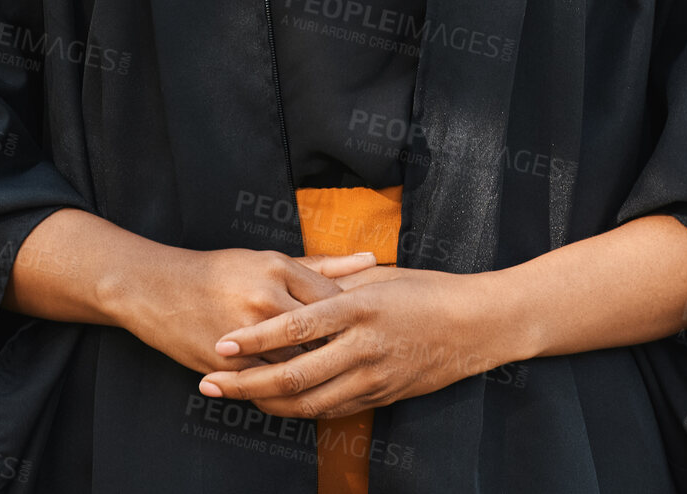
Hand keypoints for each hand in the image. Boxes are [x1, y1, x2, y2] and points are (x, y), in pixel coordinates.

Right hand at [114, 244, 377, 377]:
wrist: (157, 288)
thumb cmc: (220, 271)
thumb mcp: (269, 259)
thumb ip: (323, 265)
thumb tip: (371, 258)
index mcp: (278, 268)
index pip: (334, 302)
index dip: (348, 321)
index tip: (355, 329)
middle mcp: (265, 298)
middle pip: (320, 337)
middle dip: (334, 349)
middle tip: (346, 357)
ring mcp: (246, 333)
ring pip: (297, 366)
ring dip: (310, 373)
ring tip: (321, 375)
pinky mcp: (228, 363)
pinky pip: (267, 385)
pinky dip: (280, 387)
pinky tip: (288, 386)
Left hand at [195, 265, 508, 417]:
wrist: (476, 326)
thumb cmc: (426, 290)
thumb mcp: (378, 277)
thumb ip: (334, 285)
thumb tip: (292, 287)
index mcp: (358, 308)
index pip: (295, 328)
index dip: (255, 339)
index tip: (222, 344)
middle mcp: (363, 346)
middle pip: (293, 376)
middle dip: (246, 383)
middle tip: (210, 382)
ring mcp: (373, 376)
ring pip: (309, 402)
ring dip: (266, 403)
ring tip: (234, 396)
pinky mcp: (382, 395)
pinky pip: (333, 408)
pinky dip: (300, 408)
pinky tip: (276, 403)